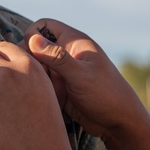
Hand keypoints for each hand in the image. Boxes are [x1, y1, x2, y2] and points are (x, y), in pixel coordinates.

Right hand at [23, 18, 145, 142]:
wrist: (119, 124)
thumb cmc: (106, 95)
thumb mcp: (81, 75)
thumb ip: (57, 57)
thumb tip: (32, 39)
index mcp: (74, 42)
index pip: (43, 26)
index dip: (32, 36)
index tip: (31, 54)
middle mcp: (66, 54)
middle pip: (35, 47)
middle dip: (30, 60)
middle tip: (35, 76)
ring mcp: (62, 71)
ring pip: (36, 66)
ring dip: (34, 76)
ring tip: (42, 90)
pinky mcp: (60, 88)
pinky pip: (41, 83)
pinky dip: (38, 89)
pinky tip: (45, 99)